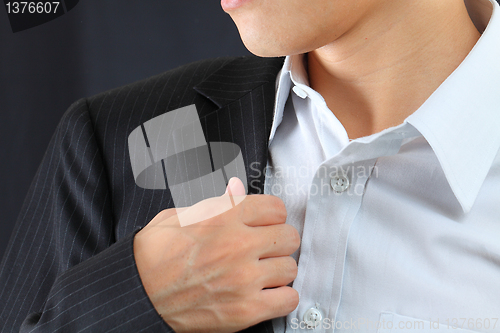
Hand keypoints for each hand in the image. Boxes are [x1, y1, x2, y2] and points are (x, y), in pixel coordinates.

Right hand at [133, 177, 299, 332]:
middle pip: (289, 236)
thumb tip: (236, 187)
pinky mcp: (245, 310)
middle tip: (265, 247)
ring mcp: (244, 279)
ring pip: (290, 268)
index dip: (272, 215)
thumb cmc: (152, 255)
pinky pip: (288, 299)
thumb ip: (217, 203)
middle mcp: (238, 245)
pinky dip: (281, 297)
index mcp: (223, 217)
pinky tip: (266, 292)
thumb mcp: (180, 216)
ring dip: (278, 269)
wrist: (136, 294)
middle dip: (278, 240)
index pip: (276, 207)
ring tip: (262, 271)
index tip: (267, 222)